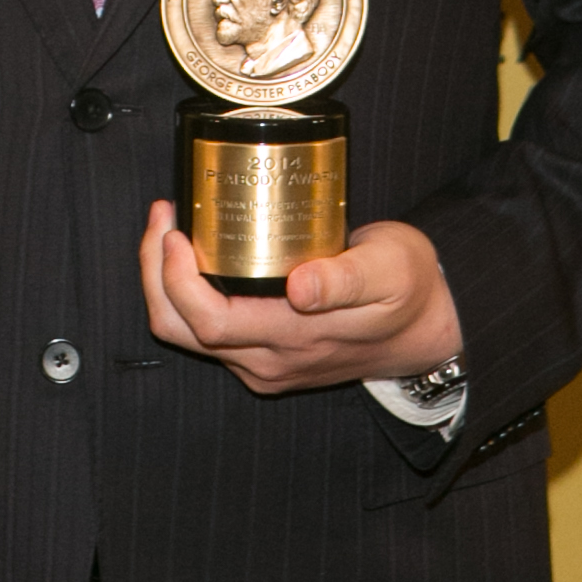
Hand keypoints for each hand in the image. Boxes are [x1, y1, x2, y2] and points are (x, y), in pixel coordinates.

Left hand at [138, 201, 463, 394]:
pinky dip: (183, 293)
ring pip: (185, 334)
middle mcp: (268, 360)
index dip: (177, 277)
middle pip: (180, 328)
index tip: (176, 228)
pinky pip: (203, 333)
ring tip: (168, 230)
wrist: (426, 331)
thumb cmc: (409, 289)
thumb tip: (300, 287)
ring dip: (163, 282)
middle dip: (155, 272)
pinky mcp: (261, 358)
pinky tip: (194, 253)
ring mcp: (262, 364)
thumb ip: (347, 279)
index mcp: (294, 338)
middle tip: (163, 217)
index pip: (208, 321)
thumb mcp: (391, 270)